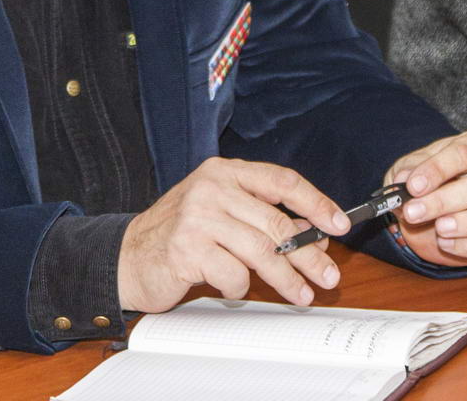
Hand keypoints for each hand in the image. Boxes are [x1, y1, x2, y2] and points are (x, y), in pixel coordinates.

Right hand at [118, 158, 349, 313]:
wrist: (128, 256)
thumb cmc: (182, 235)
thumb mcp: (224, 215)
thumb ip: (263, 218)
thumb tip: (313, 237)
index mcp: (225, 172)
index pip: (283, 181)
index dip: (316, 203)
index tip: (339, 224)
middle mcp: (212, 188)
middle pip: (277, 222)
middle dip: (308, 254)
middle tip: (327, 276)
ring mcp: (197, 217)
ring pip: (261, 250)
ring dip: (286, 278)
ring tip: (301, 294)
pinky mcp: (187, 249)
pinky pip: (233, 274)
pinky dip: (241, 287)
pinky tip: (236, 288)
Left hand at [384, 129, 466, 265]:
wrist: (431, 213)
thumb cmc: (428, 182)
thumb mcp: (412, 168)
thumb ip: (409, 170)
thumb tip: (404, 179)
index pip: (465, 152)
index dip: (438, 169)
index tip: (413, 186)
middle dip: (445, 201)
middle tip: (414, 212)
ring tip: (439, 229)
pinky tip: (446, 243)